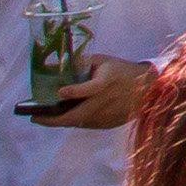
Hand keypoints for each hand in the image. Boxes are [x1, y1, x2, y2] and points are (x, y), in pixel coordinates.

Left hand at [24, 54, 154, 129]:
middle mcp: (106, 101)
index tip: (59, 93)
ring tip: (48, 117)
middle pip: (77, 115)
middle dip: (53, 119)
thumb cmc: (123, 71)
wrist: (149, 89)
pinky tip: (69, 115)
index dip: (74, 92)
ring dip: (62, 120)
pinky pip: (87, 124)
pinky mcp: (109, 124)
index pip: (91, 89)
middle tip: (36, 117)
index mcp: (107, 82)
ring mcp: (108, 116)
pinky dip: (76, 121)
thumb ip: (83, 63)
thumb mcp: (104, 61)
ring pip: (79, 122)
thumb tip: (56, 66)